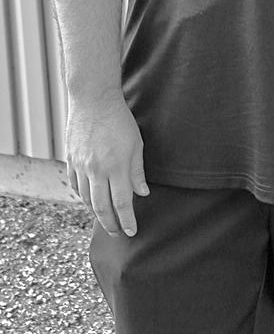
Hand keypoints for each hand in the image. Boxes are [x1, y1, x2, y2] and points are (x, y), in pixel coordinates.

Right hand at [65, 96, 147, 236]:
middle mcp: (95, 170)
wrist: (92, 100)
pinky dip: (82, 198)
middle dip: (110, 224)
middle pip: (101, 207)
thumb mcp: (136, 145)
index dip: (127, 220)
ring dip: (96, 213)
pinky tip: (89, 202)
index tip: (131, 231)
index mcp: (115, 167)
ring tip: (105, 220)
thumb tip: (142, 194)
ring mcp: (80, 166)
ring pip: (86, 199)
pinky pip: (75, 186)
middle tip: (117, 233)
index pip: (121, 203)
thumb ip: (137, 172)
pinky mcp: (70, 160)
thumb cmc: (119, 120)